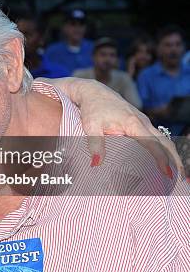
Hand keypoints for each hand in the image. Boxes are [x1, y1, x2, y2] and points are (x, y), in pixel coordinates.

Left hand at [39, 77, 182, 178]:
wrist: (93, 92)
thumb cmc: (92, 109)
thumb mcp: (90, 126)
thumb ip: (95, 144)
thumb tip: (96, 164)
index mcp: (133, 123)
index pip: (153, 143)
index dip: (161, 159)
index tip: (167, 174)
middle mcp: (143, 122)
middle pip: (166, 142)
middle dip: (176, 160)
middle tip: (181, 179)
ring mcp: (143, 122)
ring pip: (164, 139)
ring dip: (172, 155)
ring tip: (177, 174)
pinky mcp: (141, 123)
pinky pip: (157, 137)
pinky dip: (164, 149)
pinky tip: (162, 161)